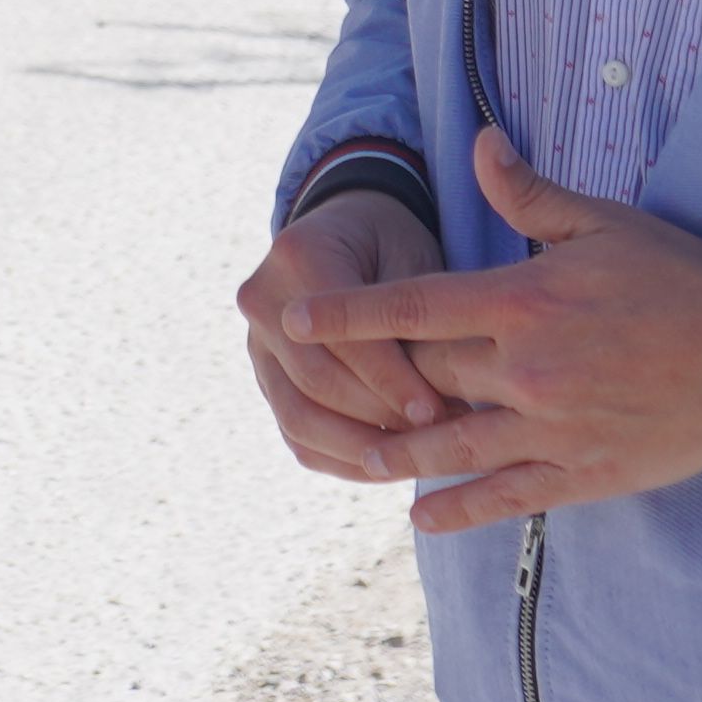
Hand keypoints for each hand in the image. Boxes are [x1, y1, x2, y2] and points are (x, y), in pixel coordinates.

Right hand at [240, 184, 460, 481]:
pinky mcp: (266, 379)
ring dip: (361, 449)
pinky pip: (297, 436)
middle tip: (437, 441)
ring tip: (417, 459)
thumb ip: (418, 323)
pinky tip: (389, 467)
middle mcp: (263, 299)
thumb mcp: (414, 261)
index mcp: (298, 254)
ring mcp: (256, 344)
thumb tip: (445, 404)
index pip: (342, 336)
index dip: (390, 379)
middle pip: (317, 380)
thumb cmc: (395, 247)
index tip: (437, 413)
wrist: (350, 235)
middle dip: (380, 417)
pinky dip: (343, 460)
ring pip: (299, 417)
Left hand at [276, 127, 701, 535]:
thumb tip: (479, 142)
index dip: (344, 315)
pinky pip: (505, 496)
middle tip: (342, 381)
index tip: (290, 319)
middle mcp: (527, 367)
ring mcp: (552, 425)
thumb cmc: (679, 277)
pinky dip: (458, 507)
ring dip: (397, 451)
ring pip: (451, 444)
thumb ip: (528, 194)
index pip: (412, 308)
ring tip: (356, 456)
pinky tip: (420, 513)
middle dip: (383, 379)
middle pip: (426, 377)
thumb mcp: (603, 224)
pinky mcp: (581, 470)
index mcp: (524, 300)